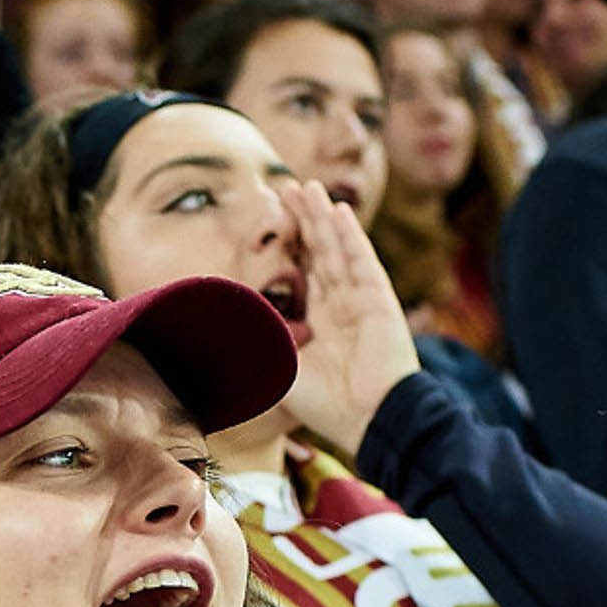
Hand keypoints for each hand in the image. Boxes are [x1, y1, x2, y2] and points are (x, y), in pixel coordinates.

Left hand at [273, 177, 419, 455]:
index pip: (300, 272)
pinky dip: (349, 235)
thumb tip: (228, 318)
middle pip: (318, 252)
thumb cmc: (326, 404)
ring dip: (321, 217)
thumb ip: (261, 339)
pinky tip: (337, 210)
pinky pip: (361, 260)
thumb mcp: (280, 366)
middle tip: (284, 187)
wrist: (368, 419)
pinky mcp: (378, 299)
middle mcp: (340, 306)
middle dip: (301, 220)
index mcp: (318, 322)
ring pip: (336, 248)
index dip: (287, 244)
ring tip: (306, 186)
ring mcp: (361, 300)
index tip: (268, 218)